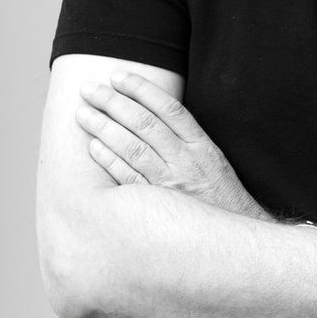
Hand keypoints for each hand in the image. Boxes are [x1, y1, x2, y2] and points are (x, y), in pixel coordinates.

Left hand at [75, 72, 260, 217]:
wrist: (233, 241)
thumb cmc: (220, 199)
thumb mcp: (214, 162)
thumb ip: (187, 140)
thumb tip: (152, 114)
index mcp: (202, 147)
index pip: (169, 108)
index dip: (141, 89)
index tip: (118, 76)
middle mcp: (186, 162)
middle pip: (145, 124)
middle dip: (114, 103)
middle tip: (90, 89)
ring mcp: (171, 185)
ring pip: (133, 148)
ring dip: (104, 128)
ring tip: (83, 114)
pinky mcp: (156, 207)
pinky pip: (128, 180)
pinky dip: (110, 161)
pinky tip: (93, 147)